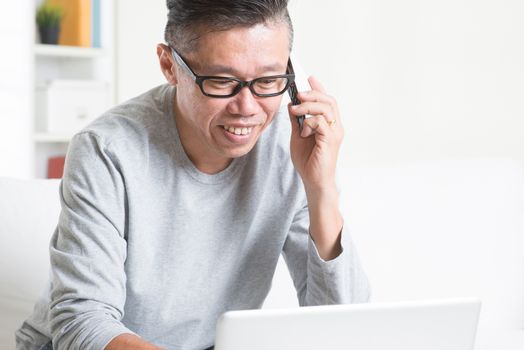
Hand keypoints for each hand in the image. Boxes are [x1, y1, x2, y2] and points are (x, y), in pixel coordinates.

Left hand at [287, 76, 343, 192]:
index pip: (327, 101)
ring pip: (326, 108)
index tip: (309, 78)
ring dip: (308, 105)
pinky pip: (321, 122)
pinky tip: (303, 131)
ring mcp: (334, 133)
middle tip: (299, 93)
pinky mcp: (330, 140)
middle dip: (313, 93)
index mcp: (329, 124)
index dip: (319, 88)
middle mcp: (335, 127)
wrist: (314, 181)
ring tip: (296, 109)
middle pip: (329, 101)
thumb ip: (296, 121)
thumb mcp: (297, 136)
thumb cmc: (308, 161)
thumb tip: (292, 105)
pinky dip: (309, 122)